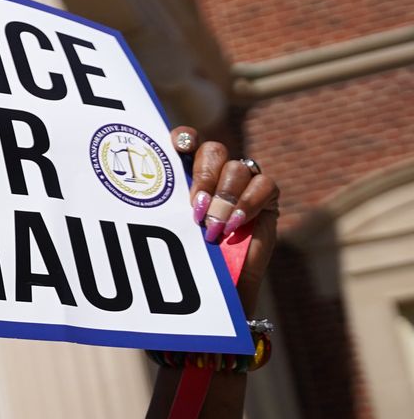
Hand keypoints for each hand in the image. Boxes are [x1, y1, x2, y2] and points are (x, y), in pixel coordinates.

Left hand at [172, 127, 279, 306]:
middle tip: (197, 207)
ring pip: (236, 168)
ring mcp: (243, 181)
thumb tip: (151, 193)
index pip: (187, 141)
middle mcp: (217, 171)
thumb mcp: (178, 227)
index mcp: (190, 171)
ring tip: (215, 226)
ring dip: (224, 197)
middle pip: (213, 151)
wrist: (227, 279)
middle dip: (203, 177)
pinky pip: (262, 184)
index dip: (184, 138)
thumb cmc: (197, 254)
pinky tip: (235, 223)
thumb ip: (173, 207)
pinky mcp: (267, 195)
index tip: (179, 148)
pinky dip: (247, 203)